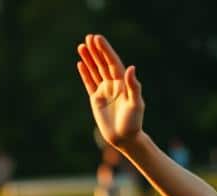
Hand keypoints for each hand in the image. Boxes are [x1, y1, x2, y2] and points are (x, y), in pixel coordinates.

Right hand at [77, 34, 143, 148]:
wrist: (124, 138)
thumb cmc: (133, 122)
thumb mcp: (135, 103)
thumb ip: (133, 86)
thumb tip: (131, 68)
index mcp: (123, 82)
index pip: (112, 62)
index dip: (105, 51)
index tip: (97, 40)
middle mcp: (114, 84)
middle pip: (103, 63)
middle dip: (96, 50)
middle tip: (88, 37)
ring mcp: (104, 91)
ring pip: (95, 71)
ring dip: (89, 59)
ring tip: (81, 46)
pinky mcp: (96, 99)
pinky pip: (89, 83)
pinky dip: (85, 73)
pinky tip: (81, 64)